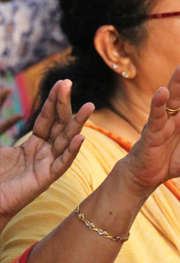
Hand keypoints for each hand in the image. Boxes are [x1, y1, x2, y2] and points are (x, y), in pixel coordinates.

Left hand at [0, 80, 93, 231]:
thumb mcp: (1, 147)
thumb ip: (6, 129)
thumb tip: (8, 105)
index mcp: (33, 144)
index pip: (47, 118)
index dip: (54, 101)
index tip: (62, 83)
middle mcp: (44, 152)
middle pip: (59, 124)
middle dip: (65, 103)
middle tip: (69, 83)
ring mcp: (46, 165)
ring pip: (66, 140)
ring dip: (78, 123)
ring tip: (88, 107)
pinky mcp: (45, 179)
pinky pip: (62, 163)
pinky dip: (72, 151)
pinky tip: (80, 138)